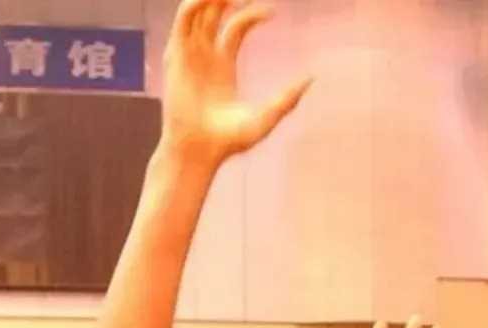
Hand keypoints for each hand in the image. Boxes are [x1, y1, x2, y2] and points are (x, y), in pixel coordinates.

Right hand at [162, 0, 311, 165]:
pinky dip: (196, 3)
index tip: (273, 12)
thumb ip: (287, 100)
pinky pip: (184, 19)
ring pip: (197, 8)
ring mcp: (189, 53)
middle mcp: (204, 54)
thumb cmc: (229, 141)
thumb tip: (311, 78)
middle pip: (214, 9)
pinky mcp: (176, 55)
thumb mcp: (265, 118)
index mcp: (223, 63)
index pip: (236, 23)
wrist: (199, 152)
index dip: (254, 12)